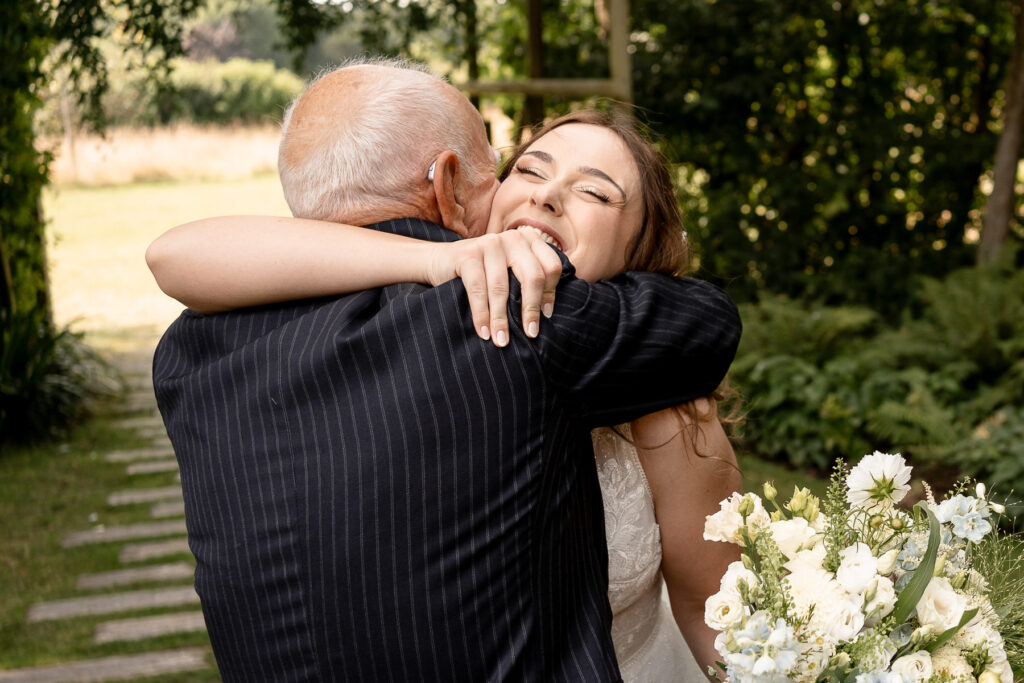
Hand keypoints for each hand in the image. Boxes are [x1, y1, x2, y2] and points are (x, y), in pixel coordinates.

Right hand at [428, 228, 561, 346]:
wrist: (440, 262)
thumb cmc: (484, 273)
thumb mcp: (510, 272)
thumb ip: (528, 282)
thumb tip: (547, 316)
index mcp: (530, 240)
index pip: (551, 267)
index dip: (550, 295)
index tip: (545, 317)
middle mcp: (513, 237)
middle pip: (533, 276)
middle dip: (530, 310)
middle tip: (530, 334)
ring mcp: (490, 243)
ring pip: (502, 288)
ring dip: (501, 320)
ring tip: (502, 341)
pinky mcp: (468, 253)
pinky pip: (478, 290)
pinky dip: (481, 315)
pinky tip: (483, 332)